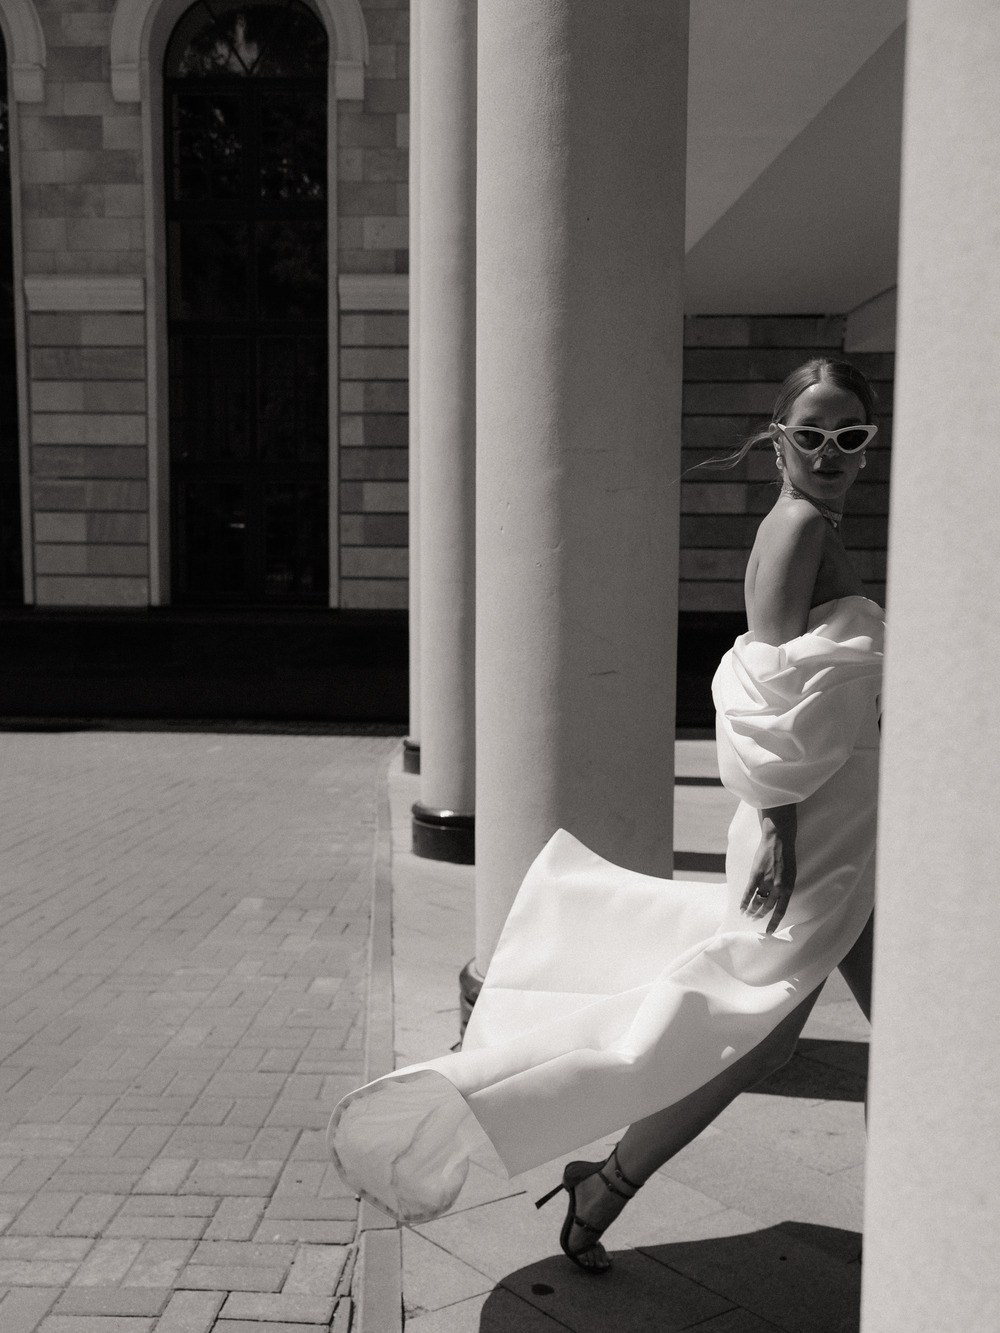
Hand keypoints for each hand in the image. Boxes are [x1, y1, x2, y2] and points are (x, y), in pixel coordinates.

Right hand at [741, 805, 796, 934]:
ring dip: (751, 910)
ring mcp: (766, 880)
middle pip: (767, 907)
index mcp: (788, 887)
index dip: (774, 922)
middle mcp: (778, 886)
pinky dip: (744, 901)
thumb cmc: (785, 856)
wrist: (779, 839)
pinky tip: (741, 908)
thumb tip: (779, 899)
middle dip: (760, 916)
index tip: (769, 932)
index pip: (781, 910)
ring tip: (747, 915)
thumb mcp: (790, 874)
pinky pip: (748, 892)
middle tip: (754, 921)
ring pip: (757, 901)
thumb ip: (784, 887)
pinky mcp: (756, 874)